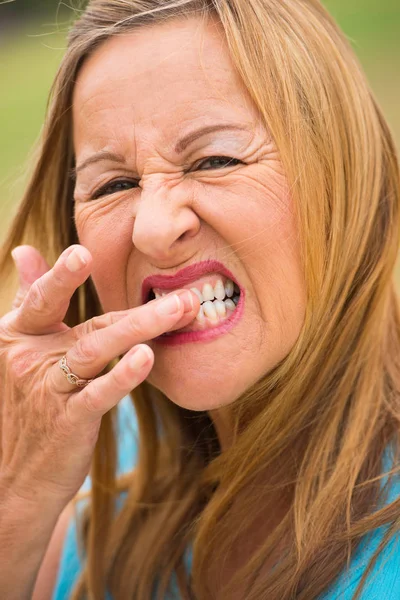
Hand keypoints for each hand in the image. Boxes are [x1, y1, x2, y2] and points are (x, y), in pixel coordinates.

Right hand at [0, 245, 198, 506]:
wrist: (10, 476)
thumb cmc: (23, 403)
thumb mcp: (19, 348)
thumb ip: (28, 300)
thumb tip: (25, 249)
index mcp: (18, 335)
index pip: (44, 299)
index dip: (62, 277)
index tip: (83, 253)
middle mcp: (30, 358)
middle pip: (91, 325)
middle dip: (138, 310)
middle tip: (183, 295)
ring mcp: (49, 389)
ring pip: (97, 351)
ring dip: (143, 329)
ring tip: (182, 311)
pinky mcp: (69, 420)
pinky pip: (99, 394)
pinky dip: (123, 375)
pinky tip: (147, 357)